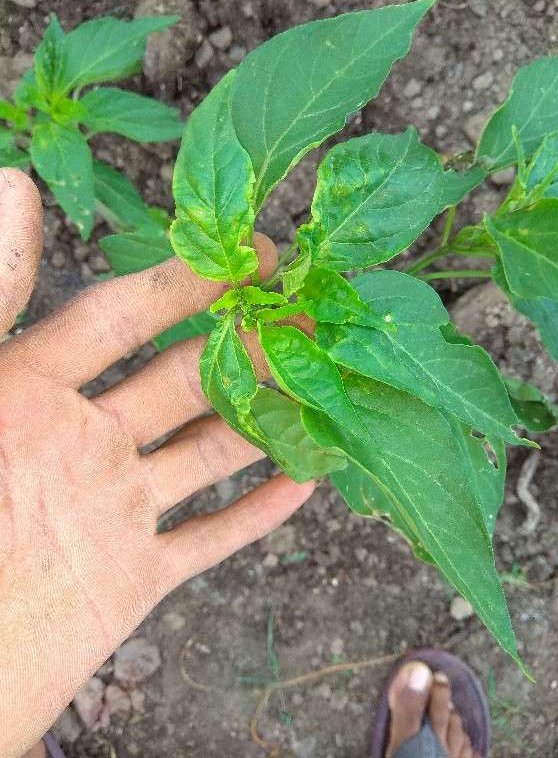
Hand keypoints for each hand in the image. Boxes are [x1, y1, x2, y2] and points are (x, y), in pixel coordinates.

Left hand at [0, 168, 314, 757]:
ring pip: (207, 454)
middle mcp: (80, 442)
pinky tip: (305, 483)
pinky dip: (257, 516)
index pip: (119, 316)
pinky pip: (208, 541)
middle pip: (181, 379)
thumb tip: (13, 179)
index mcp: (29, 392)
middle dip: (249, 341)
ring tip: (326, 380)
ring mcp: (112, 511)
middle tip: (313, 310)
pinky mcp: (130, 579)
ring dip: (267, 418)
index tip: (250, 253)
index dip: (182, 280)